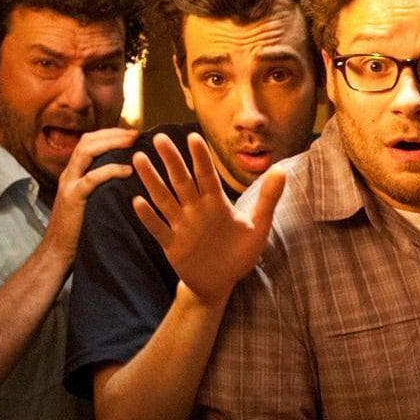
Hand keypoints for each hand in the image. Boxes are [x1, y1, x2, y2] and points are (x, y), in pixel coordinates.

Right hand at [42, 127, 138, 257]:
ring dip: (111, 143)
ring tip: (133, 143)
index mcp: (74, 173)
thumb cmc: (82, 230)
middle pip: (87, 141)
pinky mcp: (72, 199)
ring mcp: (69, 185)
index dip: (110, 134)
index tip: (133, 133)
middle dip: (113, 133)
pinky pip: (91, 178)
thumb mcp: (92, 201)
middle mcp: (69, 174)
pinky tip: (128, 170)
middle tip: (137, 133)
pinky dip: (110, 171)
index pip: (89, 142)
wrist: (59, 252)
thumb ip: (103, 187)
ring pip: (86, 152)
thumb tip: (131, 176)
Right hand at [130, 132, 285, 304]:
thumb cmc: (239, 252)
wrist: (220, 282)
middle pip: (182, 181)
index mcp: (216, 204)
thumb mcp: (258, 226)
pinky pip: (158, 229)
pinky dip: (148, 217)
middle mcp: (196, 210)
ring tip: (139, 159)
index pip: (207, 176)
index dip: (200, 157)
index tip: (193, 136)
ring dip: (152, 181)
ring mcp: (182, 226)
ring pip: (165, 199)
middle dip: (172, 160)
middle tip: (160, 137)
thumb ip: (267, 199)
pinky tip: (137, 201)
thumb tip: (282, 170)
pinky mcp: (171, 245)